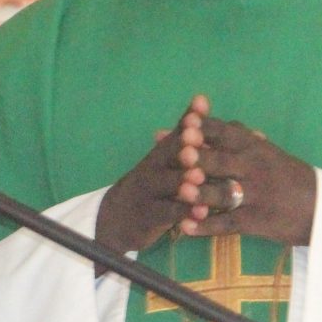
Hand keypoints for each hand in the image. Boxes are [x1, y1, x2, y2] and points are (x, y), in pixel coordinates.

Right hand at [96, 98, 205, 256]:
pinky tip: (201, 214)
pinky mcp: (149, 217)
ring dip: (183, 180)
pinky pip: (168, 214)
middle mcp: (152, 168)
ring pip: (168, 184)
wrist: (116, 218)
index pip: (175, 131)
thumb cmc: (151, 187)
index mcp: (160, 153)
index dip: (188, 118)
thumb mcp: (162, 163)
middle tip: (198, 140)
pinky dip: (184, 214)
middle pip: (168, 154)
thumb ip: (180, 142)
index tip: (202, 102)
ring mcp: (149, 192)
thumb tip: (205, 105)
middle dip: (184, 146)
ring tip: (198, 178)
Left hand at [175, 103, 317, 245]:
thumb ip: (228, 137)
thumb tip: (187, 120)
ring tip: (180, 192)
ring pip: (223, 193)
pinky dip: (206, 227)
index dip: (206, 127)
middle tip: (181, 153)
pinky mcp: (255, 221)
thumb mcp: (262, 149)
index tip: (185, 122)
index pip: (225, 132)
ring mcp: (254, 195)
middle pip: (222, 161)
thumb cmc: (283, 173)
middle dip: (201, 157)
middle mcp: (253, 167)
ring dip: (201, 193)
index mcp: (253, 146)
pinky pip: (228, 224)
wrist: (321, 206)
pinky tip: (185, 227)